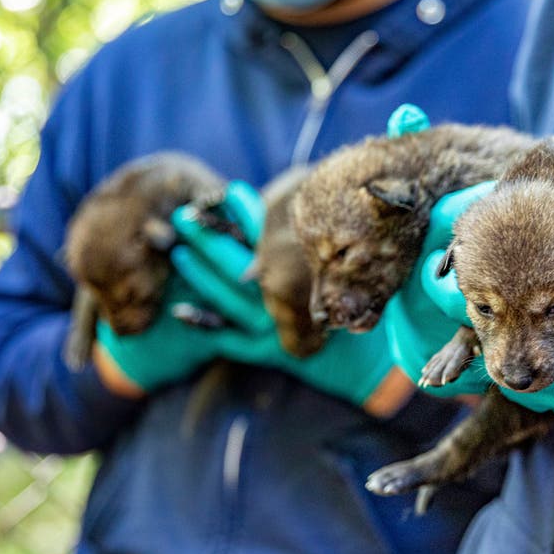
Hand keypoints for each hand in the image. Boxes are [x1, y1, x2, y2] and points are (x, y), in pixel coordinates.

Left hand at [99, 183, 393, 405]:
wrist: (374, 360)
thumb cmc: (366, 305)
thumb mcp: (351, 266)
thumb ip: (324, 240)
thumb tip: (298, 201)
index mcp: (308, 270)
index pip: (268, 232)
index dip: (243, 212)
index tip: (224, 192)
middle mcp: (290, 295)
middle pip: (239, 261)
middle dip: (210, 238)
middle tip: (184, 216)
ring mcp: (278, 326)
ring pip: (229, 294)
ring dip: (202, 272)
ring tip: (179, 249)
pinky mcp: (271, 350)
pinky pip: (230, 338)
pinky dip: (204, 324)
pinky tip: (179, 312)